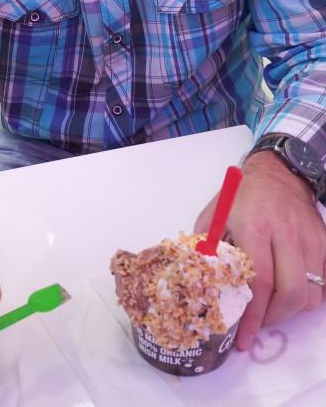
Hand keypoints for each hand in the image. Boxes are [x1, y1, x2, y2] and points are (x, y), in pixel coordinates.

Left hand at [195, 151, 325, 350]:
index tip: (242, 337)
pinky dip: (312, 296)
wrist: (277, 172)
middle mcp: (286, 233)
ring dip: (293, 310)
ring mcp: (310, 238)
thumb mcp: (215, 214)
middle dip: (275, 318)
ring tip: (273, 308)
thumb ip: (207, 246)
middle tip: (258, 323)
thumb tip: (197, 280)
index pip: (261, 282)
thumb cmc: (241, 195)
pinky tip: (293, 293)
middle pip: (292, 294)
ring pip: (313, 293)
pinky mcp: (325, 241)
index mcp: (254, 226)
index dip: (252, 315)